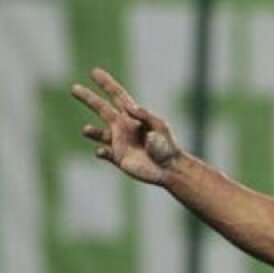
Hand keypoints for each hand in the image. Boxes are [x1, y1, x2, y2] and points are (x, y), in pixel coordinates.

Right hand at [70, 67, 182, 184]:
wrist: (170, 170)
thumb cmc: (168, 147)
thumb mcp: (160, 127)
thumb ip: (145, 116)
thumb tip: (129, 107)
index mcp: (133, 117)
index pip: (118, 96)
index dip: (107, 84)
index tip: (94, 72)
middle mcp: (123, 127)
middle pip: (102, 109)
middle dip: (88, 98)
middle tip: (73, 88)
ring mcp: (120, 143)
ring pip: (99, 134)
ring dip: (92, 132)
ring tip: (87, 129)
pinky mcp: (119, 158)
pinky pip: (104, 153)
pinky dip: (101, 151)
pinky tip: (101, 151)